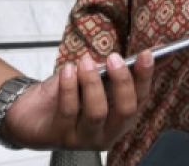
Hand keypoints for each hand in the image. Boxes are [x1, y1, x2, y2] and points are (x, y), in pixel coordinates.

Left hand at [3, 50, 153, 149]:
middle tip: (113, 58)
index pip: (141, 99)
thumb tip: (157, 50)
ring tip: (84, 62)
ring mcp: (84, 138)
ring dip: (91, 82)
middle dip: (122, 81)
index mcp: (121, 119)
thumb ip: (124, 68)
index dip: (145, 76)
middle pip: (125, 110)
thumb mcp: (99, 77)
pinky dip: (69, 86)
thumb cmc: (70, 92)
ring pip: (97, 112)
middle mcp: (107, 133)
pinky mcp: (61, 138)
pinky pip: (69, 110)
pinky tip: (67, 71)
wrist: (31, 109)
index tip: (146, 54)